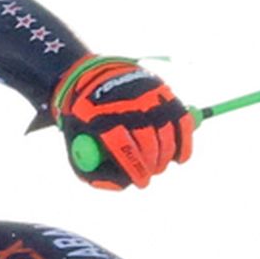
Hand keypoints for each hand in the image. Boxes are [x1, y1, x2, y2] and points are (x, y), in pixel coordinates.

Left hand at [51, 55, 195, 189]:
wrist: (94, 73)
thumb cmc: (85, 116)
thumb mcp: (76, 139)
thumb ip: (90, 168)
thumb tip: (122, 185)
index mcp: (103, 115)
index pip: (125, 149)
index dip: (137, 170)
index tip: (141, 183)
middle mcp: (128, 104)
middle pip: (149, 144)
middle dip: (152, 167)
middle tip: (149, 174)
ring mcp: (149, 96)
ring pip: (168, 137)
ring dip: (165, 158)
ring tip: (157, 164)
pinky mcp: (165, 92)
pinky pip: (184, 124)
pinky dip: (184, 145)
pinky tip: (178, 157)